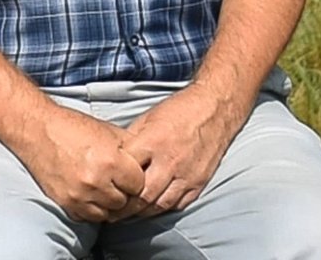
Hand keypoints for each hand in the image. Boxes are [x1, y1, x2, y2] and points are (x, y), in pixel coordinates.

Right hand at [9, 104, 144, 222]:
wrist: (38, 131)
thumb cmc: (73, 128)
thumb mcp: (109, 132)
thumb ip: (131, 149)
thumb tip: (148, 163)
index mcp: (111, 161)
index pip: (139, 185)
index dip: (136, 179)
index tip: (131, 174)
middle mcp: (96, 181)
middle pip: (125, 202)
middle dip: (124, 192)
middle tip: (118, 182)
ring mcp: (80, 196)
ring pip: (109, 214)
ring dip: (109, 203)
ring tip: (104, 188)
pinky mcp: (66, 204)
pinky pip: (89, 217)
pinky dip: (92, 209)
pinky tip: (90, 194)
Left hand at [119, 86, 240, 218]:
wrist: (215, 108)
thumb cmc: (180, 110)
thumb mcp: (147, 118)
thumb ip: (131, 140)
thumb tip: (114, 158)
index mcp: (153, 142)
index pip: (126, 172)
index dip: (113, 183)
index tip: (105, 188)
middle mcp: (170, 161)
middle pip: (142, 196)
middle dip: (125, 207)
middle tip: (113, 210)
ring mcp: (186, 175)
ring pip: (159, 205)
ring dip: (143, 211)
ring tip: (130, 211)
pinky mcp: (198, 182)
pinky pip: (178, 204)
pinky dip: (163, 208)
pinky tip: (153, 206)